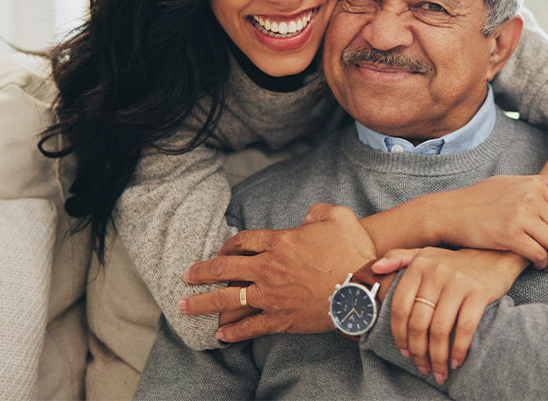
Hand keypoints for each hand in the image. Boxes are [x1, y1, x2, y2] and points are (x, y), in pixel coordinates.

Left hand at [178, 203, 376, 341]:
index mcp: (280, 242)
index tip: (221, 250)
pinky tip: (220, 336)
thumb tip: (307, 217)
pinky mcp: (281, 319)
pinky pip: (250, 327)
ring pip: (228, 299)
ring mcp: (272, 296)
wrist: (362, 289)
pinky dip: (234, 332)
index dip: (229, 244)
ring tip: (185, 306)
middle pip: (225, 268)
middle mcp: (269, 268)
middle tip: (186, 275)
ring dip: (203, 303)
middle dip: (202, 272)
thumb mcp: (338, 216)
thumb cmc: (353, 251)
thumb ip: (317, 212)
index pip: (244, 241)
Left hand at [373, 247, 526, 384]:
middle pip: (419, 322)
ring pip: (440, 329)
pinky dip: (458, 349)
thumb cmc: (456, 263)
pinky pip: (465, 328)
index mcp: (419, 265)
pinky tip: (456, 361)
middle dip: (418, 351)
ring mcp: (458, 282)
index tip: (404, 352)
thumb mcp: (427, 254)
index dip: (400, 335)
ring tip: (438, 370)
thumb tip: (376, 267)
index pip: (400, 307)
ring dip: (438, 356)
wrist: (495, 255)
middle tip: (422, 367)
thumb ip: (400, 257)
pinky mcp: (479, 292)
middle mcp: (436, 272)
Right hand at [422, 175, 547, 269]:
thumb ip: (545, 183)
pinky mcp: (510, 235)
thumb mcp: (512, 183)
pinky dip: (541, 263)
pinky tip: (535, 265)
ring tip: (547, 263)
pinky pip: (539, 254)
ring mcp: (521, 216)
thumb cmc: (481, 198)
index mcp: (534, 185)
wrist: (451, 212)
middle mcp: (530, 198)